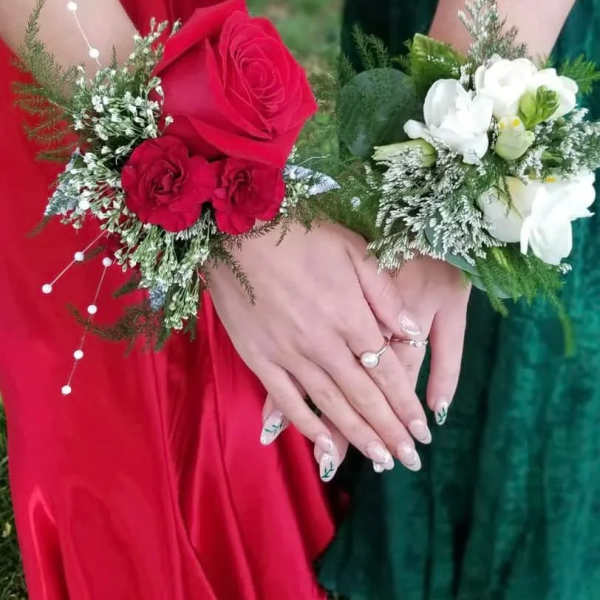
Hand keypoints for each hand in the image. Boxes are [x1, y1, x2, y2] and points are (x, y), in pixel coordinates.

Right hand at [263, 254, 470, 475]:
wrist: (238, 233)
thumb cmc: (299, 235)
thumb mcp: (353, 250)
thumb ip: (384, 294)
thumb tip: (411, 332)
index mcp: (350, 316)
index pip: (387, 372)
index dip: (407, 405)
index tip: (423, 431)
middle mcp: (324, 344)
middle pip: (364, 397)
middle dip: (391, 431)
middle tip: (410, 460)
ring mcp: (290, 356)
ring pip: (331, 406)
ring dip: (358, 437)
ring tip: (380, 461)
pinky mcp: (260, 360)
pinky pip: (288, 401)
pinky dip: (308, 427)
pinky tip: (326, 447)